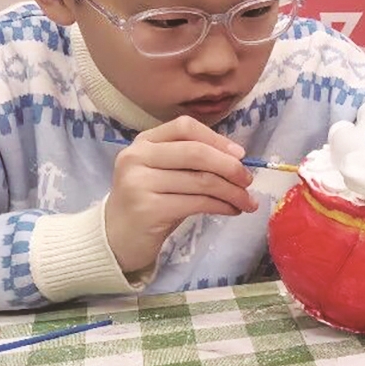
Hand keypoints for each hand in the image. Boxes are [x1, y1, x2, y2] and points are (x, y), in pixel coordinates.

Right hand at [104, 117, 255, 274]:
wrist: (116, 238)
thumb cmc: (149, 201)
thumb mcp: (166, 173)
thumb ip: (192, 160)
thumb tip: (238, 159)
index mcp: (144, 142)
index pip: (185, 127)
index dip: (217, 139)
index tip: (241, 155)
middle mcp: (137, 157)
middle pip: (196, 153)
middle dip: (230, 167)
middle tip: (248, 180)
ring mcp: (139, 183)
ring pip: (200, 181)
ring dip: (232, 192)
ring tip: (246, 201)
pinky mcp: (148, 209)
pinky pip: (197, 203)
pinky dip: (221, 206)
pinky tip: (231, 210)